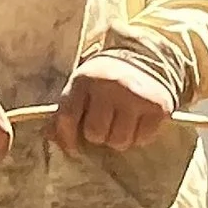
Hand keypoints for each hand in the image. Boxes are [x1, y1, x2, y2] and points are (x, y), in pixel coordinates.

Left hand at [52, 56, 174, 153]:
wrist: (142, 59)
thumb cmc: (103, 83)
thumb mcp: (80, 89)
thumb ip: (65, 112)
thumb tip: (49, 137)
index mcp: (84, 81)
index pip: (67, 119)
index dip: (67, 139)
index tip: (73, 148)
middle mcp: (110, 86)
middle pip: (95, 134)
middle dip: (97, 136)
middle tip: (104, 126)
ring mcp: (135, 95)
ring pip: (119, 141)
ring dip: (118, 139)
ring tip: (119, 125)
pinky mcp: (158, 106)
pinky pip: (142, 139)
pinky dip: (138, 137)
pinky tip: (136, 123)